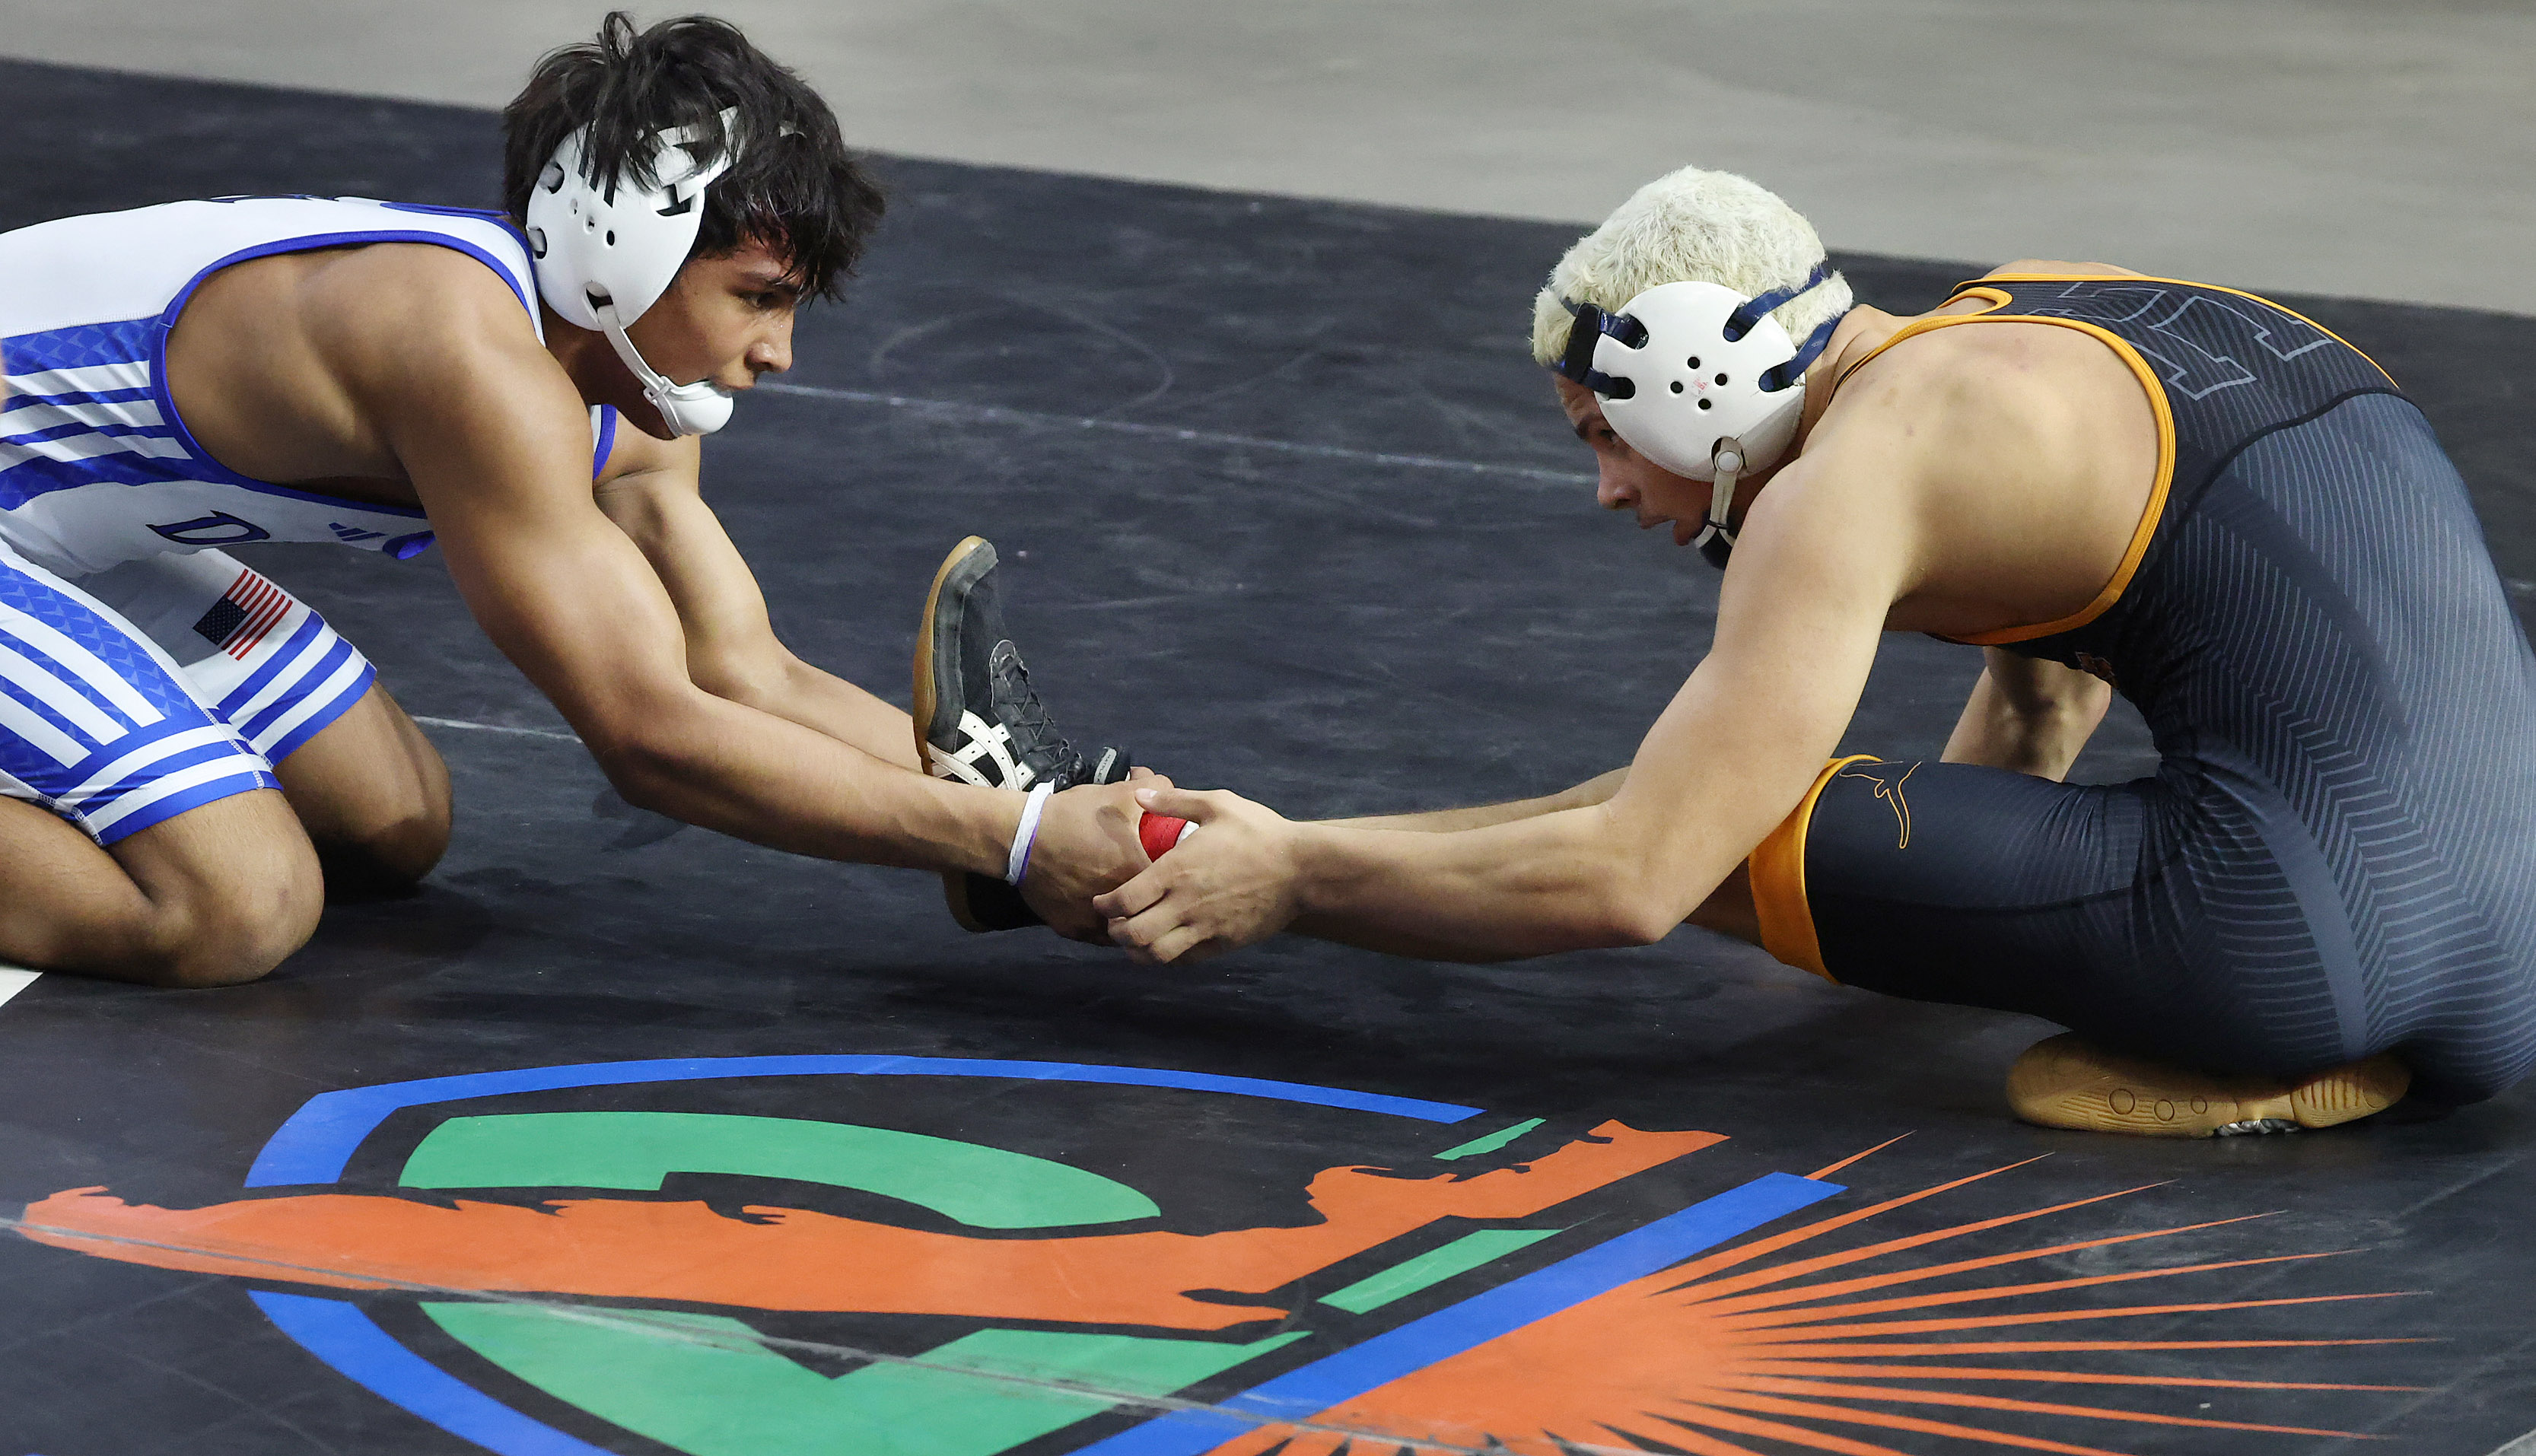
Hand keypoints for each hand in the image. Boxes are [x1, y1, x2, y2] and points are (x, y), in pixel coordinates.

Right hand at [1020, 777, 1169, 939]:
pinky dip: (1103, 925)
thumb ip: (1155, 788)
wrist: (1021, 836)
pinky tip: (1103, 910)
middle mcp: (1121, 907)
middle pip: (1149, 911)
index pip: (1170, 885)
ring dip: (1129, 917)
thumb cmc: (1073, 816)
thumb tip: (1167, 785)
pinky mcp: (1072, 930)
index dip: (1172, 876)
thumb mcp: (1118, 794)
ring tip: (1126, 901)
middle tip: (1147, 886)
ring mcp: (1094, 924)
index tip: (1166, 868)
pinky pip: (1097, 935)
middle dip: (1153, 901)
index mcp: (1138, 875)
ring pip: (1123, 929)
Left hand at [1095, 785, 1302, 962]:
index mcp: (1176, 870)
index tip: (1103, 901)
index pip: (1123, 900)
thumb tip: (1139, 794)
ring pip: (1156, 955)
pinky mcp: (1223, 943)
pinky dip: (1168, 957)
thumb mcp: (1218, 804)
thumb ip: (1175, 801)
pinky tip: (1168, 942)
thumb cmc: (1259, 832)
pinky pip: (1185, 960)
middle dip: (1116, 932)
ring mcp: (1205, 928)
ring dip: (1139, 951)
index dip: (1105, 905)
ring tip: (1137, 939)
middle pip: (1132, 935)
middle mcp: (1185, 904)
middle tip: (1115, 922)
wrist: (1303, 869)